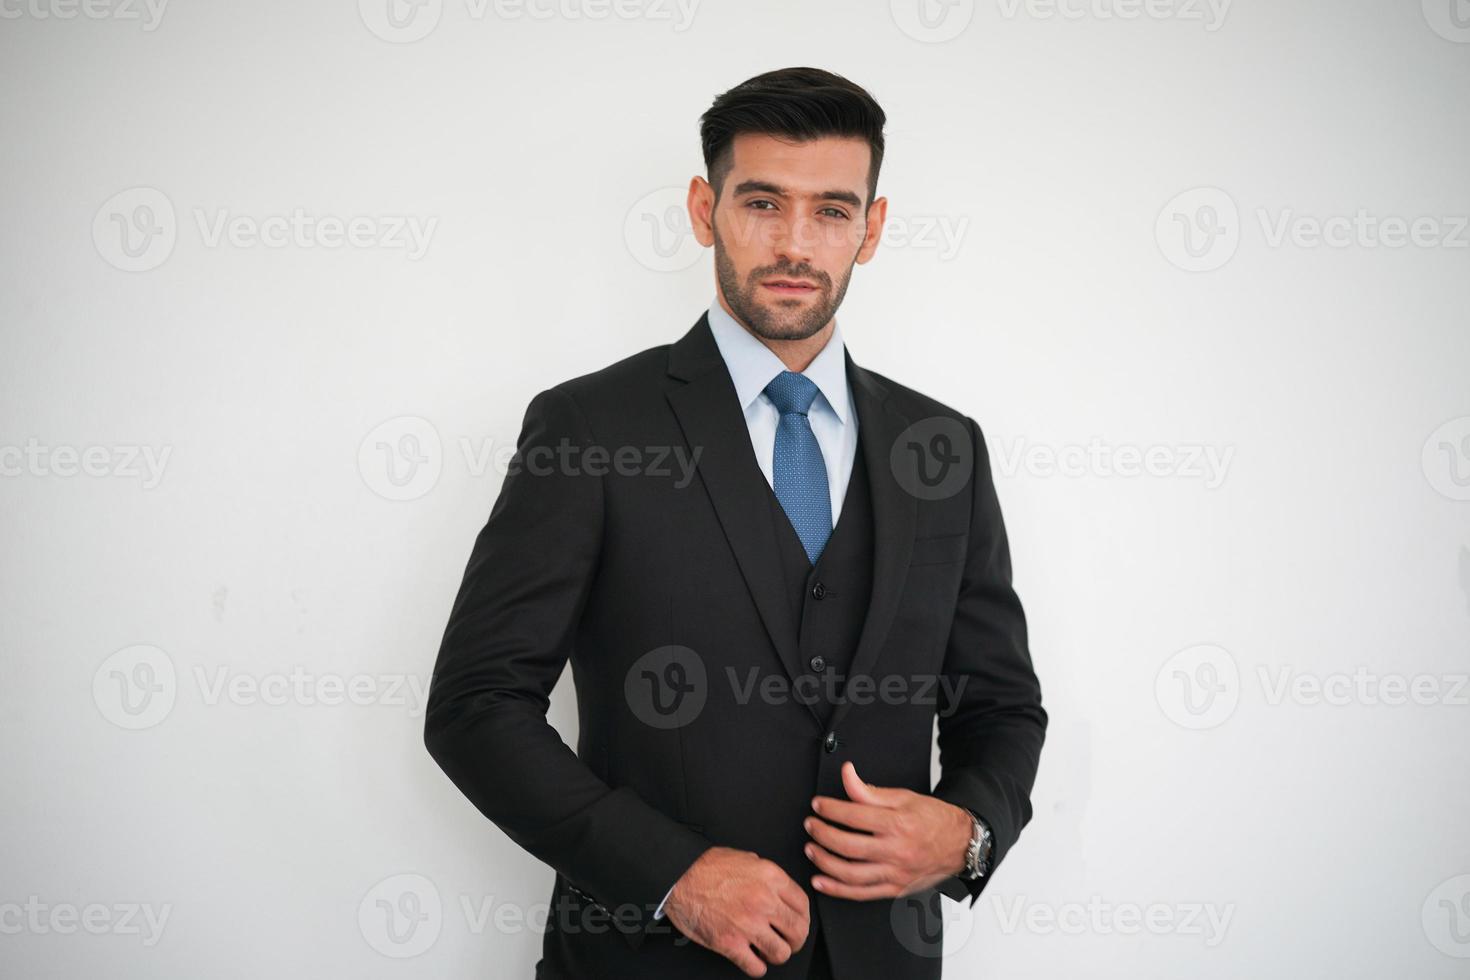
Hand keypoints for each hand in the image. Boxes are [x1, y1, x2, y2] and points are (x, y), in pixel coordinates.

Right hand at [663, 846, 810, 977]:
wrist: (679, 875)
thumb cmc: (707, 865)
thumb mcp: (747, 859)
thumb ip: (767, 876)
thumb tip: (778, 890)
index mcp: (771, 878)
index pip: (803, 906)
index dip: (803, 918)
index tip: (798, 923)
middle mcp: (764, 901)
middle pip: (798, 931)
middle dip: (796, 940)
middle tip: (788, 941)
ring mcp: (748, 924)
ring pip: (781, 953)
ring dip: (776, 954)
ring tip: (768, 950)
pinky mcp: (730, 943)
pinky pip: (755, 967)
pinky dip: (756, 967)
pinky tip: (752, 959)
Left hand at [804, 761, 971, 899]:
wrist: (959, 844)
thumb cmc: (932, 819)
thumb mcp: (903, 797)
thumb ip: (870, 791)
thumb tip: (847, 774)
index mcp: (898, 824)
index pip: (855, 815)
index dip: (831, 809)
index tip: (818, 805)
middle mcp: (896, 850)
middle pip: (849, 846)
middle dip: (823, 835)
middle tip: (811, 825)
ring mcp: (895, 873)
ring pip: (851, 873)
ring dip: (825, 862)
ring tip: (811, 850)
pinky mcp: (895, 889)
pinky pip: (861, 893)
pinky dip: (837, 890)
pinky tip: (821, 881)